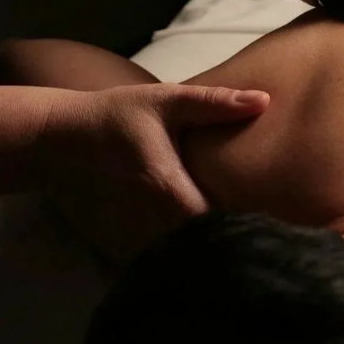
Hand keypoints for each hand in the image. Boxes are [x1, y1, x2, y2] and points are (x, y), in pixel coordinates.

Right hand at [32, 83, 268, 261]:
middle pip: (206, 239)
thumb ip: (214, 102)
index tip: (275, 215)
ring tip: (253, 226)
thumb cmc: (119, 114)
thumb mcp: (167, 100)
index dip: (245, 223)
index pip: (215, 221)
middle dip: (237, 233)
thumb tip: (263, 99)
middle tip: (273, 221)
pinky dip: (198, 235)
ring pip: (191, 243)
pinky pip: (177, 239)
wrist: (68, 134)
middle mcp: (157, 214)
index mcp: (168, 186)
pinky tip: (220, 224)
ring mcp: (146, 225)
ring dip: (218, 236)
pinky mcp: (141, 226)